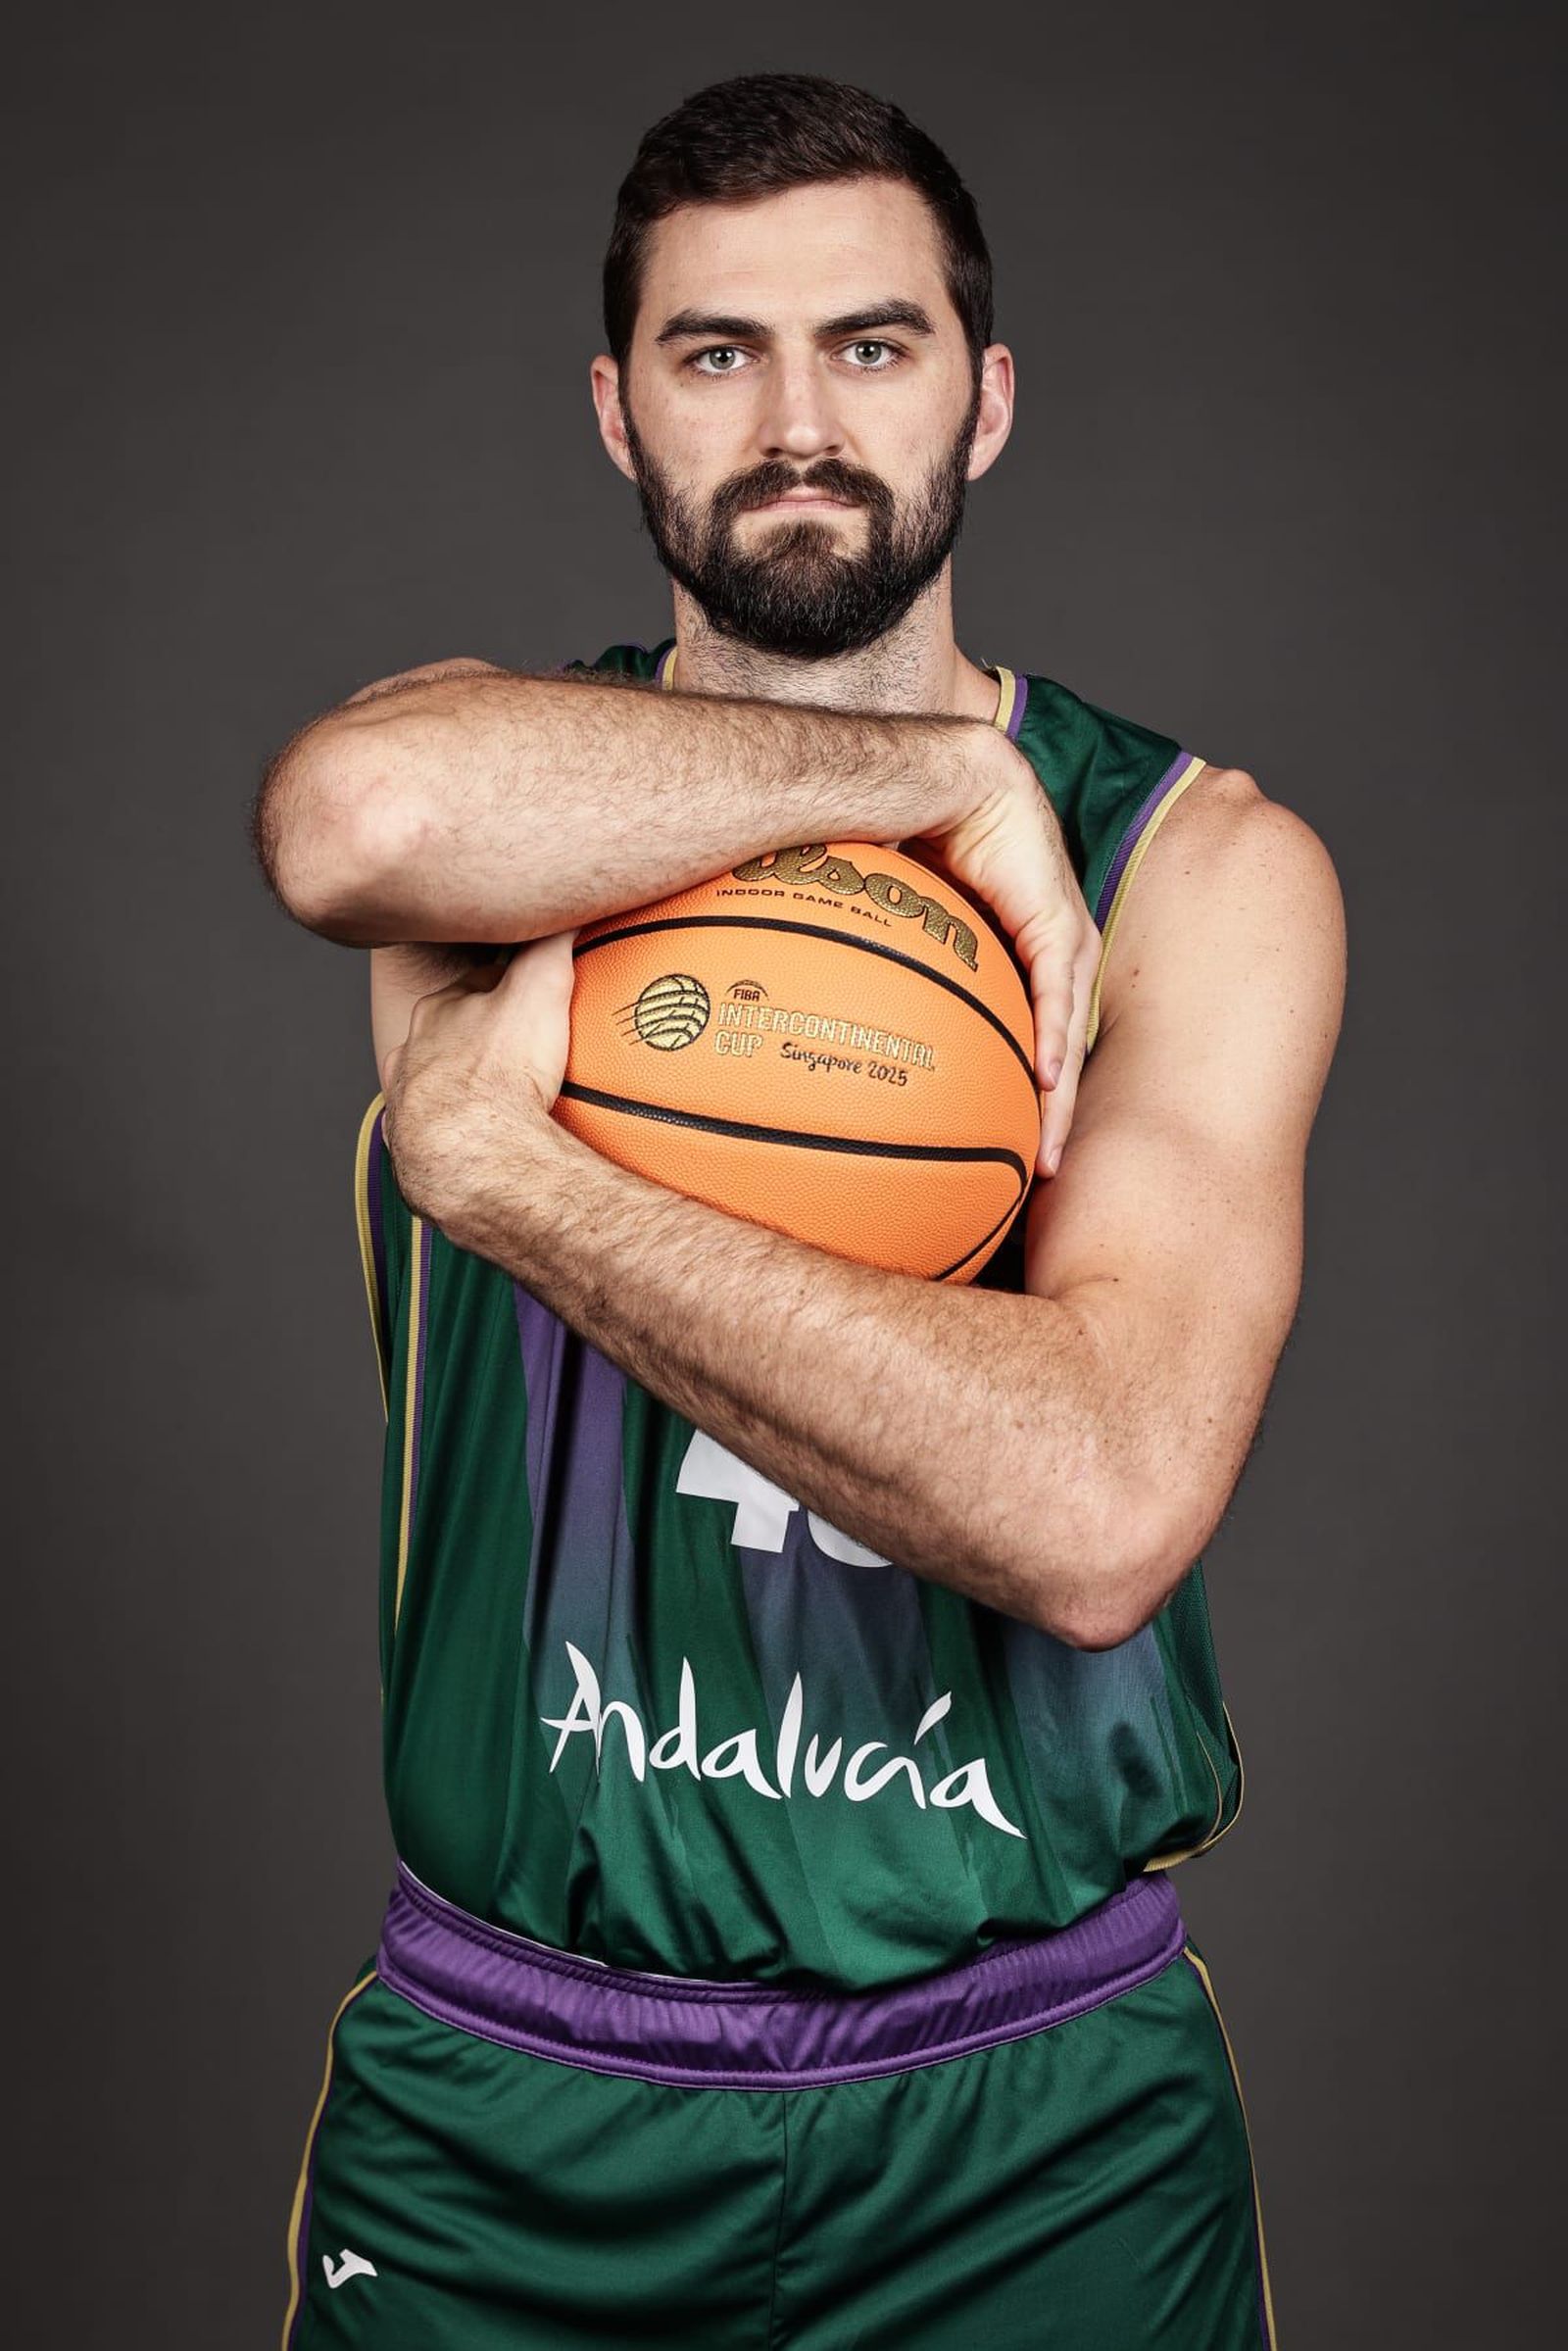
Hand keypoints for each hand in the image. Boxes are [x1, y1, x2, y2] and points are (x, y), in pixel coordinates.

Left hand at [380, 930, 576, 1234]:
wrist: (470, 1152)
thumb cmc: (502, 1071)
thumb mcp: (539, 990)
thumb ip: (550, 946)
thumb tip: (566, 908)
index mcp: (442, 1010)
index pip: (474, 985)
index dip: (500, 986)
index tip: (521, 991)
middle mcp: (415, 1052)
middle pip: (446, 1032)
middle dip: (470, 1033)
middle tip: (507, 1043)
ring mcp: (409, 1101)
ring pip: (430, 1082)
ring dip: (453, 1084)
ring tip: (485, 1095)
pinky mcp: (412, 1147)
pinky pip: (430, 1135)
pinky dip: (447, 1134)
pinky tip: (467, 1142)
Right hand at [909, 729, 1100, 1178]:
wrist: (924, 771)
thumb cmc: (895, 837)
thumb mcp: (889, 927)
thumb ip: (878, 977)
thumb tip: (823, 1032)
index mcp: (1013, 947)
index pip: (1027, 1035)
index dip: (1022, 1095)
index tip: (1008, 1152)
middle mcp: (1045, 937)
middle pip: (1058, 1042)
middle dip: (1053, 1114)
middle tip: (1041, 1177)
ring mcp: (1057, 919)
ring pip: (1068, 1023)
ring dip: (1060, 1093)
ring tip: (1049, 1153)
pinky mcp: (1054, 904)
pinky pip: (1057, 982)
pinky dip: (1053, 1033)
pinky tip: (1045, 1080)